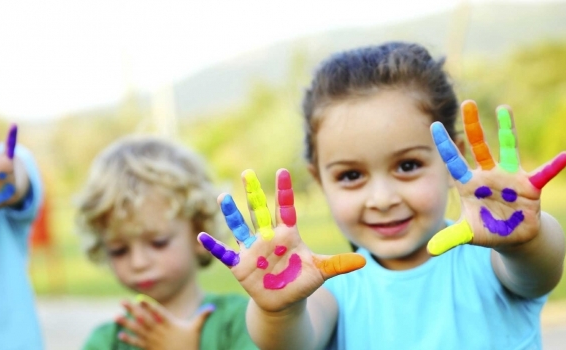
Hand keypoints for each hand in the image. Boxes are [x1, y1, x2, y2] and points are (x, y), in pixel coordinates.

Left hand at [115, 295, 213, 349]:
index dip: (149, 306)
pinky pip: (137, 343)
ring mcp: (153, 341)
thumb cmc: (190, 345)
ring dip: (126, 323)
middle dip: (132, 309)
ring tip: (116, 316)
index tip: (140, 299)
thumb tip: (212, 307)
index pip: (157, 313)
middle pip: (144, 318)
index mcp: (169, 324)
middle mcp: (159, 332)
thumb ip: (202, 316)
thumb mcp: (195, 330)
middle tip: (122, 301)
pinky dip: (129, 339)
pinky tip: (121, 333)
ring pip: (137, 330)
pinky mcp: (149, 349)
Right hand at [197, 169, 365, 312]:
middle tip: (248, 173)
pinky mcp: (240, 265)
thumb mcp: (320, 272)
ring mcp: (252, 250)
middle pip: (259, 212)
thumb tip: (363, 261)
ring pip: (240, 228)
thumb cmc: (301, 281)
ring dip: (231, 214)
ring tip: (222, 197)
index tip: (282, 170)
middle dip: (254, 194)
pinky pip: (225, 253)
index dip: (284, 191)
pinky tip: (202, 236)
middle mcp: (268, 237)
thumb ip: (338, 264)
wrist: (283, 299)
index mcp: (287, 234)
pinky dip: (214, 246)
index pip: (286, 208)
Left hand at [427, 100, 565, 254]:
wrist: (513, 237)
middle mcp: (488, 175)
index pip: (454, 162)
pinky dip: (553, 166)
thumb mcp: (467, 235)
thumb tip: (429, 249)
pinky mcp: (529, 187)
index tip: (434, 126)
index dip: (445, 145)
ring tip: (504, 108)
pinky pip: (543, 174)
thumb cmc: (487, 230)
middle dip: (472, 125)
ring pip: (506, 148)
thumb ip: (449, 238)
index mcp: (469, 184)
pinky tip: (564, 157)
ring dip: (506, 129)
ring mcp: (509, 178)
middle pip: (478, 146)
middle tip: (467, 102)